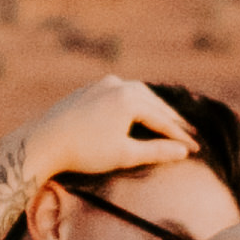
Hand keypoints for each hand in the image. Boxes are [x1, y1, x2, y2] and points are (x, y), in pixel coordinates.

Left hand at [17, 72, 192, 192]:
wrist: (43, 142)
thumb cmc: (85, 152)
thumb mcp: (125, 155)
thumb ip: (157, 151)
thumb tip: (184, 152)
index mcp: (130, 98)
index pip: (163, 120)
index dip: (181, 136)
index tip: (196, 148)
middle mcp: (118, 85)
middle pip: (154, 103)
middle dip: (172, 119)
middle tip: (190, 133)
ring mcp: (103, 84)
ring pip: (138, 95)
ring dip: (155, 109)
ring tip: (168, 122)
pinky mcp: (90, 89)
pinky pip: (121, 93)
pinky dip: (136, 104)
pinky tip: (138, 111)